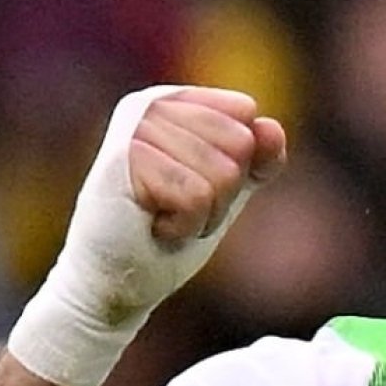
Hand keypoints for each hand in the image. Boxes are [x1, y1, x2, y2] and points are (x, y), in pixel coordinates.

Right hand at [8, 85, 289, 385]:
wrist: (114, 284)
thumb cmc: (166, 237)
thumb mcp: (225, 193)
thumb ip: (255, 160)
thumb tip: (271, 127)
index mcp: (174, 102)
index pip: (246, 115)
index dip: (236, 168)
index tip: (195, 189)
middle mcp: (152, 104)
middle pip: (240, 143)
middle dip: (220, 193)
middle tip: (177, 209)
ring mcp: (135, 127)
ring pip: (222, 172)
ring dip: (202, 213)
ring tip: (163, 219)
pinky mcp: (124, 157)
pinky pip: (197, 194)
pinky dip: (184, 225)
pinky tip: (152, 227)